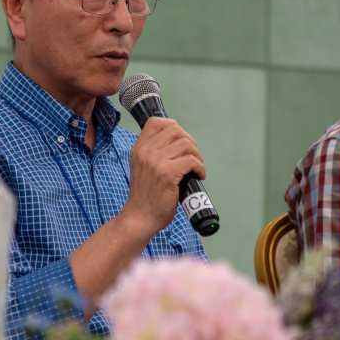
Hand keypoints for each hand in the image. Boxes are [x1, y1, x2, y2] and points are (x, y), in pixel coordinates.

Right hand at [122, 116, 204, 235]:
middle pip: (176, 130)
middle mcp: (145, 151)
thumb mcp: (142, 167)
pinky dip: (200, 168)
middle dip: (190, 142)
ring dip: (197, 156)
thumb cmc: (145, 196)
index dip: (174, 128)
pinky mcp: (167, 174)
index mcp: (139, 148)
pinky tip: (198, 176)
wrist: (139, 217)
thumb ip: (153, 153)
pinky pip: (191, 161)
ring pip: (186, 144)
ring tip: (196, 168)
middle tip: (192, 158)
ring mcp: (156, 162)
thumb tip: (179, 142)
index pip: (157, 122)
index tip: (181, 143)